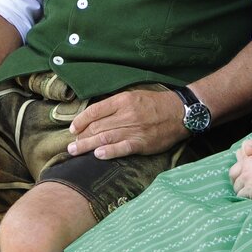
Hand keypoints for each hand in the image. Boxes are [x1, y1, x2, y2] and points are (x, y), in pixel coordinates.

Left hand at [67, 89, 185, 159]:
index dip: (80, 121)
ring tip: (75, 151)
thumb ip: (115, 105)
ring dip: (87, 146)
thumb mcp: (134, 96)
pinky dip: (108, 152)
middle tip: (70, 145)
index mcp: (122, 101)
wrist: (180, 112)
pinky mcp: (142, 142)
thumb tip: (95, 115)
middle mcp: (126, 114)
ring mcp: (134, 129)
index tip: (72, 129)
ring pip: (104, 138)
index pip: (94, 111)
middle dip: (81, 137)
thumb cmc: (155, 104)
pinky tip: (97, 155)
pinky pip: (122, 148)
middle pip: (96, 126)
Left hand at [229, 144, 251, 199]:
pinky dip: (249, 201)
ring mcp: (249, 184)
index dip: (236, 177)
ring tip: (251, 197)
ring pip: (239, 193)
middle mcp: (245, 173)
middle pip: (235, 183)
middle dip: (239, 187)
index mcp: (247, 162)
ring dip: (244, 195)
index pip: (233, 172)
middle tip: (245, 191)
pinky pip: (247, 200)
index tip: (240, 181)